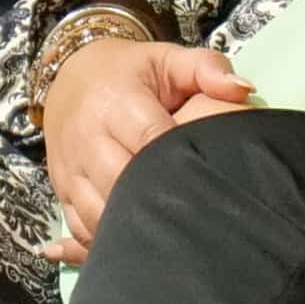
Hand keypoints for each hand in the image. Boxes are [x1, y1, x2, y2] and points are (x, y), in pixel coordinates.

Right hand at [39, 33, 250, 254]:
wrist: (70, 76)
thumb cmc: (130, 72)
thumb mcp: (167, 59)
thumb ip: (206, 68)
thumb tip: (243, 90)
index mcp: (116, 102)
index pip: (150, 140)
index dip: (180, 165)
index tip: (211, 181)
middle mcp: (87, 137)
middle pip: (122, 183)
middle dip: (160, 202)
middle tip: (199, 217)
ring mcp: (70, 169)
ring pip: (99, 213)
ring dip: (133, 228)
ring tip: (173, 235)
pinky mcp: (61, 192)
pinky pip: (81, 227)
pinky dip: (107, 241)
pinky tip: (137, 244)